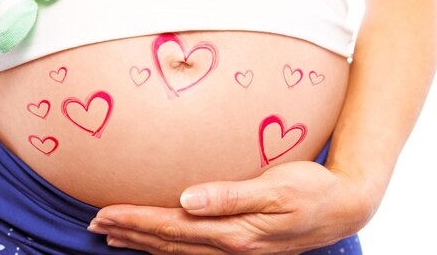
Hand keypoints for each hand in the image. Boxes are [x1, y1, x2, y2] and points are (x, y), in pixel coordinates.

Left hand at [89, 161, 371, 253]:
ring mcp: (236, 250)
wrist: (342, 208)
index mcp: (233, 231)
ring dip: (144, 242)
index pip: (173, 227)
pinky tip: (159, 243)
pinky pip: (195, 251)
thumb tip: (187, 199)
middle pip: (168, 242)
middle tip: (94, 225)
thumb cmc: (310, 192)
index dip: (136, 221)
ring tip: (114, 236)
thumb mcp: (275, 188)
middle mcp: (229, 246)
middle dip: (130, 232)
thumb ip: (231, 195)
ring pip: (178, 250)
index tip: (103, 213)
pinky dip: (169, 247)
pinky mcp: (243, 245)